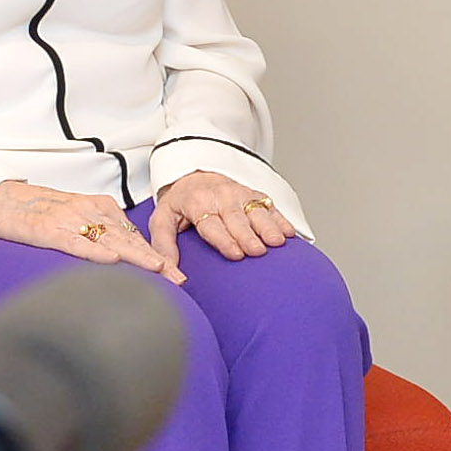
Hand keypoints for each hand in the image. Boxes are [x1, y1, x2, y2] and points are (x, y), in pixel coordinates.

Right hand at [0, 180, 179, 282]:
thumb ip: (97, 233)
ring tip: (160, 273)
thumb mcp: (73, 218)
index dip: (156, 255)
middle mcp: (88, 211)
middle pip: (129, 239)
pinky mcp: (48, 231)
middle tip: (180, 280)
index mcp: (97, 207)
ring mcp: (69, 220)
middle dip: (156, 261)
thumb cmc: (34, 212)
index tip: (177, 274)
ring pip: (109, 240)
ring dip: (136, 258)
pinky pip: (76, 242)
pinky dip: (95, 251)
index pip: (133, 235)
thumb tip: (121, 259)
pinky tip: (112, 260)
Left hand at [149, 169, 291, 270]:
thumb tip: (170, 274)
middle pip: (236, 218)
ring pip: (256, 210)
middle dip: (248, 235)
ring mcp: (239, 194)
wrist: (193, 176)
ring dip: (268, 226)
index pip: (211, 224)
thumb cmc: (179, 205)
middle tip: (258, 251)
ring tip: (278, 242)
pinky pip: (268, 205)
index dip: (224, 239)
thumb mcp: (162, 221)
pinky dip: (280, 218)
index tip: (236, 254)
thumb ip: (164, 246)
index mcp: (197, 203)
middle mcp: (220, 196)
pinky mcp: (253, 194)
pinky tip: (288, 232)